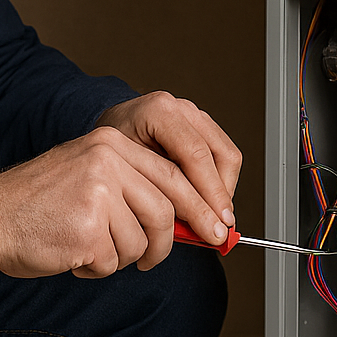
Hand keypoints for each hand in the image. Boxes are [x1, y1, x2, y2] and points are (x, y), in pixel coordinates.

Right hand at [0, 114, 234, 277]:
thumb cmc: (40, 204)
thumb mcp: (90, 175)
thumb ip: (135, 188)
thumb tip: (188, 220)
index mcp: (112, 143)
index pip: (174, 174)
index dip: (201, 205)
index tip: (217, 228)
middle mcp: (108, 161)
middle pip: (165, 209)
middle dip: (173, 240)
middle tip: (166, 257)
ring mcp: (98, 193)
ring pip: (141, 241)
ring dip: (121, 256)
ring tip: (92, 248)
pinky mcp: (87, 228)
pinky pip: (113, 260)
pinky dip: (97, 267)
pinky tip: (73, 255)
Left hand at [94, 91, 241, 237]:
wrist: (108, 136)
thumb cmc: (111, 155)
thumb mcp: (125, 173)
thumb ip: (158, 193)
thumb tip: (191, 227)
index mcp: (159, 112)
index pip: (196, 155)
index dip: (210, 193)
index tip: (217, 223)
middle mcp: (181, 108)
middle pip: (221, 154)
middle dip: (221, 197)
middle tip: (220, 228)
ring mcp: (195, 114)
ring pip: (228, 156)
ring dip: (224, 191)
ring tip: (212, 218)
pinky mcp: (203, 125)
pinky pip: (224, 155)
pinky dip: (221, 183)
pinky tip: (207, 203)